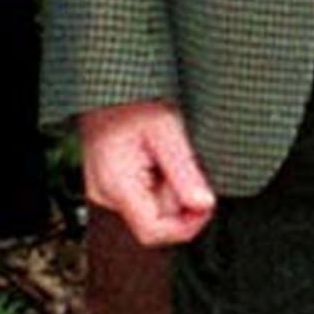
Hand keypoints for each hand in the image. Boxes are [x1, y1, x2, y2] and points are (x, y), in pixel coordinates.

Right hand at [82, 101, 218, 246]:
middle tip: (186, 162)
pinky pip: (144, 193)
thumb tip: (204, 205)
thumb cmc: (130, 97)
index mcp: (117, 185)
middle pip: (155, 220)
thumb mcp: (166, 129)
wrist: (107, 81)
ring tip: (170, 151)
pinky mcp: (113, 181)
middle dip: (180, 198)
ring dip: (171, 187)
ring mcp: (107, 188)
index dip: (187, 225)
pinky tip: (159, 155)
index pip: (153, 232)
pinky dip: (160, 180)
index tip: (207, 204)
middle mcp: (106, 193)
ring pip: (151, 207)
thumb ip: (184, 171)